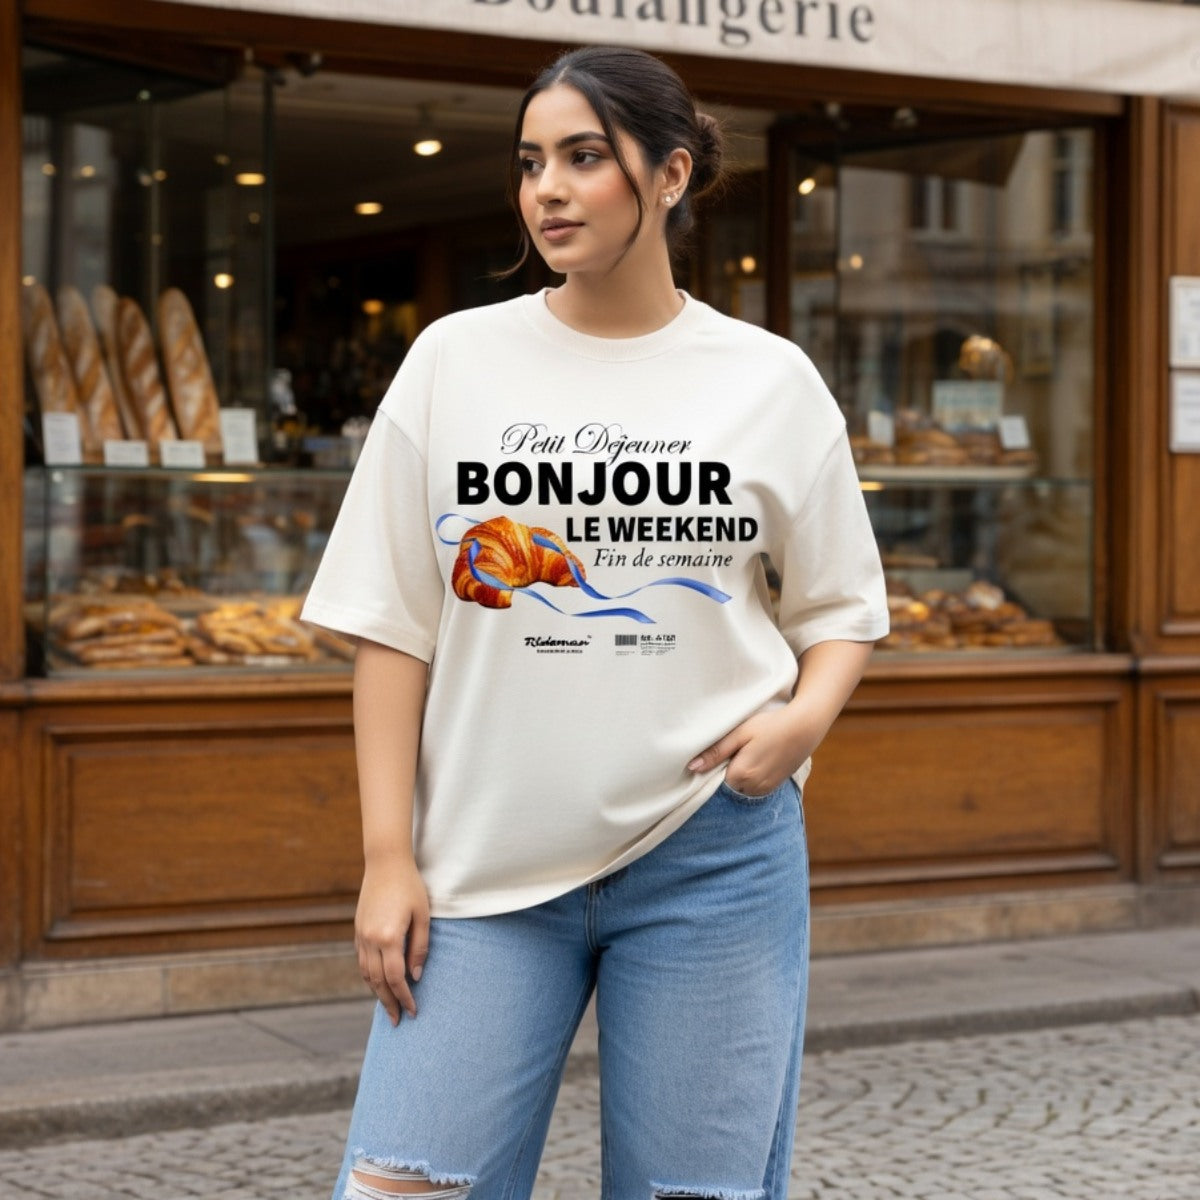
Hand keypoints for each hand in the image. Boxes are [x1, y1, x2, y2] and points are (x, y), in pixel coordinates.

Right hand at [354, 856, 429, 1024]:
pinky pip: (361, 961)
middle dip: (388, 1003)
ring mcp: (361, 935)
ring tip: (388, 1007)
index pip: (396, 978)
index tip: (413, 1011)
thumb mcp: (423, 916)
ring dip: (377, 992)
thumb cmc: (410, 886)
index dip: (405, 998)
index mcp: (388, 938)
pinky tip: (377, 983)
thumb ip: (420, 947)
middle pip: (378, 982)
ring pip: (366, 974)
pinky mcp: (358, 930)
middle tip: (398, 1021)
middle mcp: (370, 940)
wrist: (385, 863)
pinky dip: (369, 976)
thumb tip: (416, 977)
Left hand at [688, 706, 819, 797]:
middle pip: (727, 786)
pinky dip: (751, 779)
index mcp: (741, 774)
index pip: (714, 780)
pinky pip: (753, 789)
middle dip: (726, 772)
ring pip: (740, 789)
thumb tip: (692, 767)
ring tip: (749, 753)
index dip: (715, 766)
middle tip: (737, 749)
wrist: (804, 728)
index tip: (723, 751)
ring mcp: (765, 790)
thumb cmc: (769, 725)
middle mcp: (752, 788)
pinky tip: (758, 760)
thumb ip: (716, 752)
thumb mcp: (740, 734)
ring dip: (739, 777)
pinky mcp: (773, 788)